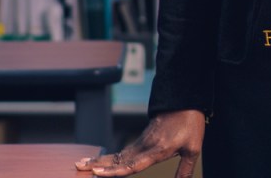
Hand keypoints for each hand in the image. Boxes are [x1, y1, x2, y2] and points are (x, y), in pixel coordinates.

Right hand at [78, 109, 204, 176]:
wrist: (185, 100)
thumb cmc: (190, 123)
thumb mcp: (193, 148)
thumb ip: (185, 170)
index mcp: (156, 150)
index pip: (131, 165)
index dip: (113, 171)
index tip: (96, 173)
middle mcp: (145, 146)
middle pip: (118, 159)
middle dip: (97, 164)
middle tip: (77, 166)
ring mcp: (142, 142)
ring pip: (118, 154)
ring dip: (99, 160)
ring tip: (81, 163)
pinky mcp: (142, 139)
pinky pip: (123, 151)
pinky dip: (110, 158)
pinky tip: (101, 162)